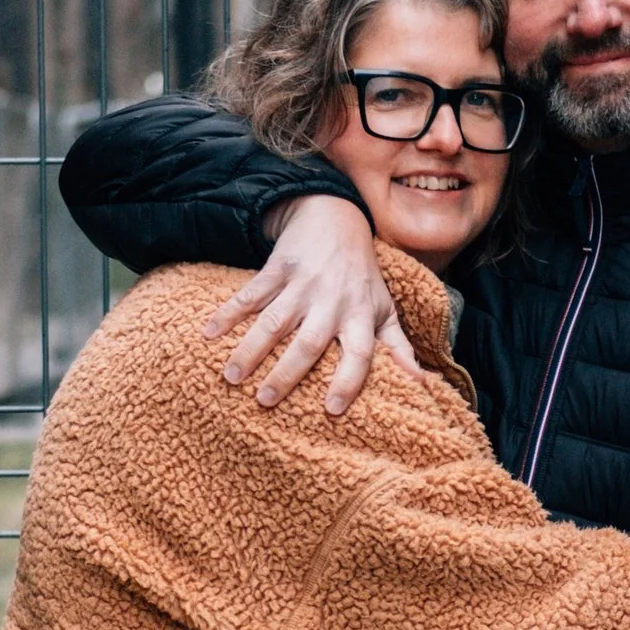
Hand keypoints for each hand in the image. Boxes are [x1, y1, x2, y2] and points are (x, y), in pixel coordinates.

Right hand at [204, 197, 411, 412]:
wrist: (336, 220)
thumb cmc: (362, 278)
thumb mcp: (385, 309)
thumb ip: (398, 348)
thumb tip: (422, 384)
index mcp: (361, 316)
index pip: (361, 353)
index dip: (349, 381)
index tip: (332, 409)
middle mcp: (332, 302)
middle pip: (309, 343)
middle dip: (286, 373)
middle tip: (264, 401)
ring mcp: (302, 285)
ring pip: (274, 321)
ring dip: (250, 349)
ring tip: (230, 377)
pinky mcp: (276, 269)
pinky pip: (249, 294)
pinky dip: (227, 313)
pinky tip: (208, 333)